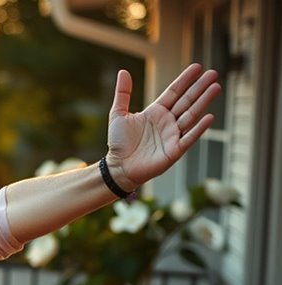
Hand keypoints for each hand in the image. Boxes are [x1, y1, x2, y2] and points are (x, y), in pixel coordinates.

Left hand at [106, 64, 219, 189]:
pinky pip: (189, 138)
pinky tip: (209, 117)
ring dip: (204, 102)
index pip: (174, 92)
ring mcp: (173, 135)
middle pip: (187, 101)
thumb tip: (123, 71)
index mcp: (156, 112)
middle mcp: (168, 121)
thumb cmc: (119, 142)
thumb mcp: (118, 114)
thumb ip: (123, 93)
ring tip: (216, 87)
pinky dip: (199, 128)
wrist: (118, 167)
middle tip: (213, 73)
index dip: (185, 80)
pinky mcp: (174, 150)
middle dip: (200, 87)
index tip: (197, 67)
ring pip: (191, 115)